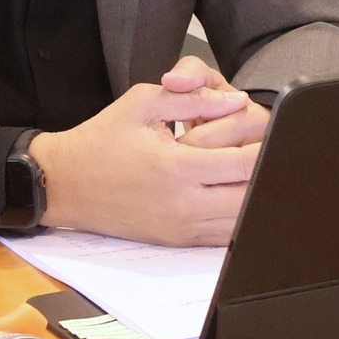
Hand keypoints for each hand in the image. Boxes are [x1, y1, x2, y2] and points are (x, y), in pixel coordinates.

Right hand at [29, 67, 259, 246]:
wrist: (65, 182)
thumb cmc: (102, 139)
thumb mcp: (144, 102)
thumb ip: (194, 97)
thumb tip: (236, 100)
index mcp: (177, 167)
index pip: (246, 163)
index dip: (268, 147)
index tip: (274, 132)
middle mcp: (184, 204)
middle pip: (253, 197)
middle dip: (269, 173)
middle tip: (273, 152)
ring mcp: (181, 228)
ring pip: (242, 222)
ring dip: (256, 197)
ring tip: (258, 173)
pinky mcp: (177, 241)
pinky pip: (224, 236)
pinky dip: (239, 218)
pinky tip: (240, 196)